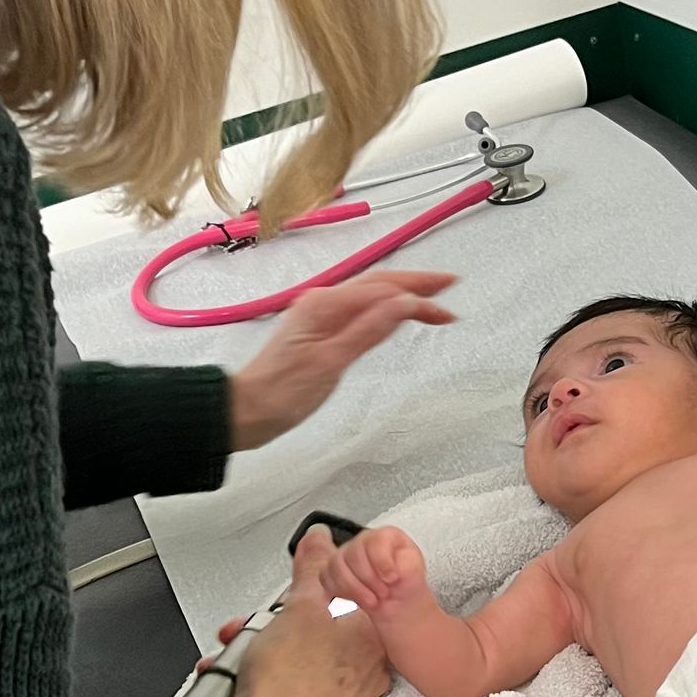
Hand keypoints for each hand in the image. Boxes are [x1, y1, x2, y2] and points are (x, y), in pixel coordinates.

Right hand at [226, 528, 391, 696]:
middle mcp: (370, 670)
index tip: (288, 595)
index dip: (310, 591)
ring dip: (266, 650)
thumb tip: (321, 541)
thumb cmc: (289, 683)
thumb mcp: (298, 606)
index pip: (348, 596)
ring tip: (245, 656)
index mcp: (374, 638)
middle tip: (256, 627)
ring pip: (304, 656)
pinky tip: (247, 678)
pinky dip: (269, 678)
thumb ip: (312, 568)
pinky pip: (295, 685)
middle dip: (277, 623)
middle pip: (322, 628)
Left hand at [227, 271, 456, 449]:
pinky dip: (385, 308)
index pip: (383, 290)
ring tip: (432, 299)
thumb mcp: (330, 363)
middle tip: (449, 286)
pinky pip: (359, 309)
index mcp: (325, 305)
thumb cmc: (280, 392)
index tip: (447, 303)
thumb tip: (403, 304)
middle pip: (379, 285)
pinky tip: (395, 312)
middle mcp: (322, 303)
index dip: (419, 293)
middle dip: (416, 285)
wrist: (246, 411)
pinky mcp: (320, 331)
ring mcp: (320, 315)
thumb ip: (368, 330)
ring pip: (371, 295)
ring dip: (403, 294)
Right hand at [321, 527, 428, 618]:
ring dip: (354, 588)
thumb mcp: (415, 573)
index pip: (374, 540)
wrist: (396, 601)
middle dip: (369, 579)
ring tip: (372, 601)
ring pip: (336, 565)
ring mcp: (345, 554)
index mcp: (385, 536)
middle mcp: (362, 541)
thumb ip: (408, 566)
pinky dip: (340, 591)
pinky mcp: (332, 570)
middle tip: (384, 593)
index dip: (381, 562)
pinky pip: (325, 577)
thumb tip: (395, 568)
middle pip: (353, 553)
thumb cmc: (405, 584)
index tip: (391, 579)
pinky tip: (356, 600)